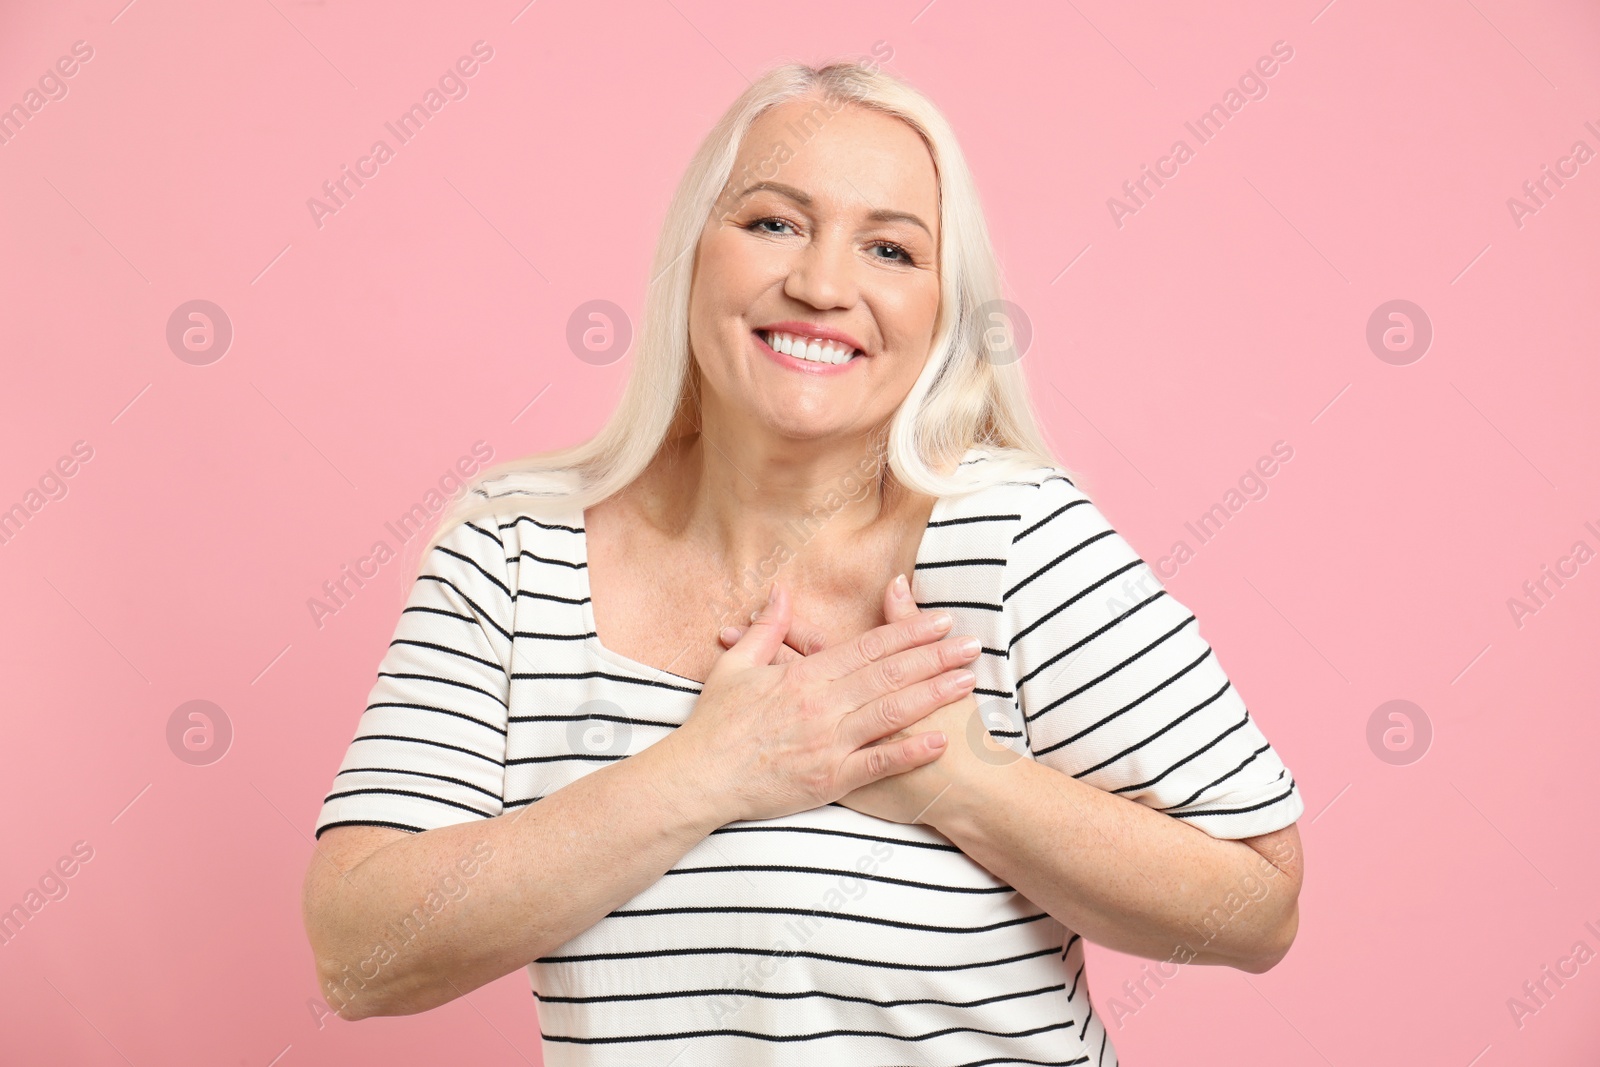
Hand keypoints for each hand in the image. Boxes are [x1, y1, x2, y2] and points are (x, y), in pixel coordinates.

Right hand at [662, 578, 982, 825]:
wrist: (699, 778)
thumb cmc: (716, 724)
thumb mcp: (736, 667)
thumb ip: (767, 630)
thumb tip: (782, 593)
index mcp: (804, 676)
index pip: (868, 647)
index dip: (908, 631)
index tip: (940, 620)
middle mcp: (822, 705)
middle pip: (889, 674)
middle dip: (934, 656)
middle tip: (971, 644)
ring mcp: (829, 742)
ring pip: (891, 712)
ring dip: (933, 695)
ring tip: (968, 681)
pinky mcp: (830, 779)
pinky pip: (878, 762)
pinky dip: (910, 751)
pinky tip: (942, 740)